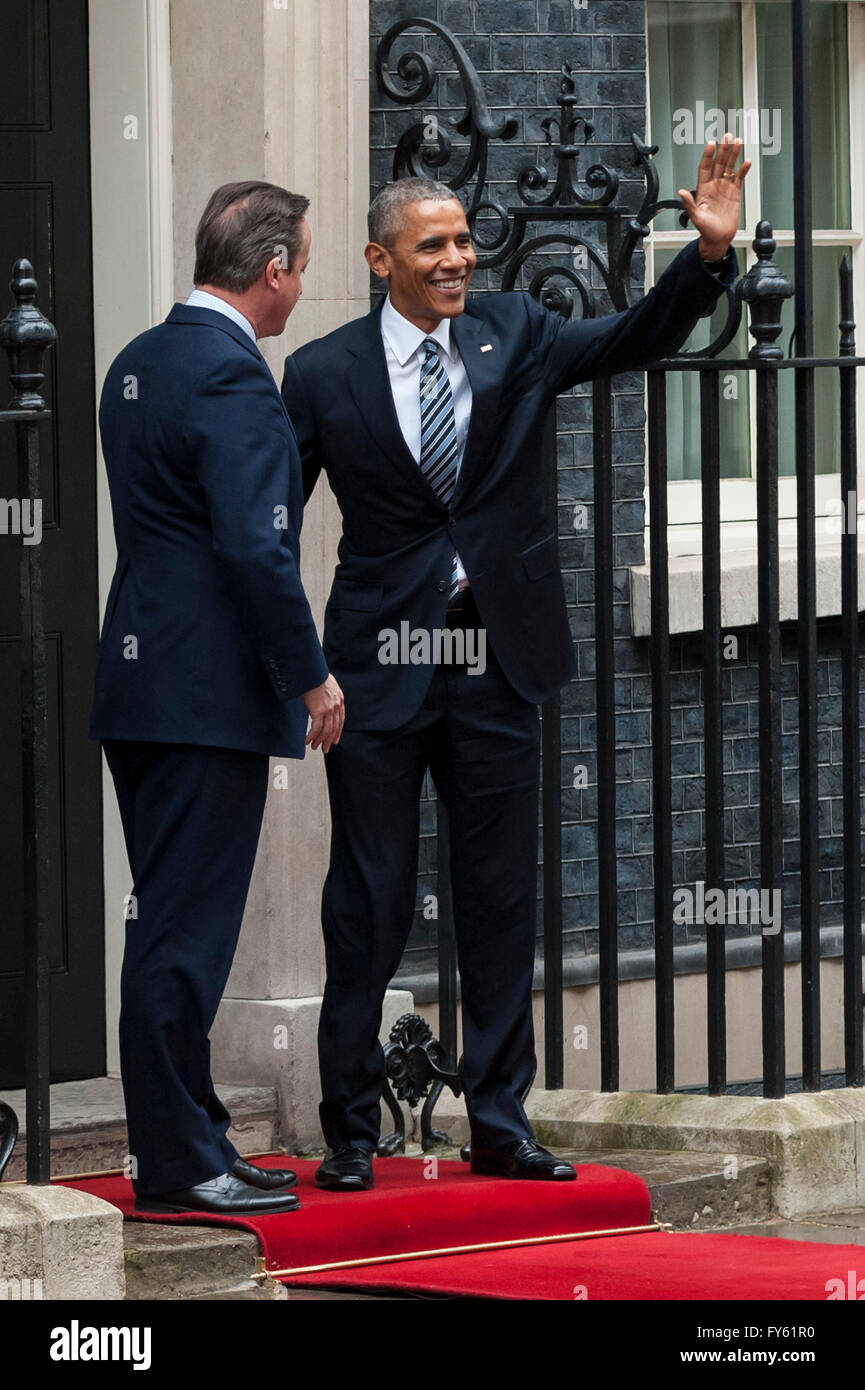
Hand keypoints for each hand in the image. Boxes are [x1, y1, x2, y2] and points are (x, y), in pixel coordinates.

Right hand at [302, 674, 344, 752]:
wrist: (312, 671)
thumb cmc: (315, 675)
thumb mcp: (326, 685)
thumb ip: (327, 695)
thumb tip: (321, 700)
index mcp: (339, 699)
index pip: (340, 720)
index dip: (337, 732)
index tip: (334, 740)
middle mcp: (336, 705)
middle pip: (334, 728)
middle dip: (328, 740)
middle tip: (325, 748)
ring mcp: (328, 709)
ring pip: (326, 731)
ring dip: (320, 740)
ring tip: (314, 746)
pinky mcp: (318, 711)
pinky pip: (316, 728)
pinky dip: (312, 736)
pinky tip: (308, 741)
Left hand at [678, 133, 751, 261]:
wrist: (718, 239)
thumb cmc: (706, 231)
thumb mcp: (696, 218)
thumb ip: (689, 204)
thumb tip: (680, 192)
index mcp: (703, 190)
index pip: (705, 168)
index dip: (708, 155)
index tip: (711, 144)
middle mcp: (714, 186)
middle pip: (718, 163)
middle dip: (723, 149)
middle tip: (727, 136)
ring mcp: (724, 188)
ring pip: (729, 167)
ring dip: (733, 154)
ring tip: (737, 142)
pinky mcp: (735, 193)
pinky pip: (739, 178)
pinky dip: (743, 170)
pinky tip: (746, 162)